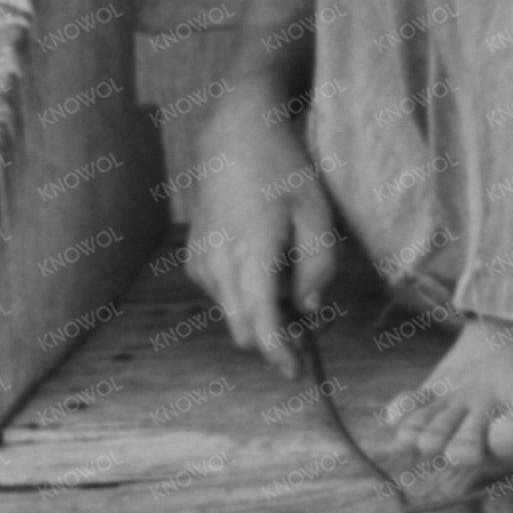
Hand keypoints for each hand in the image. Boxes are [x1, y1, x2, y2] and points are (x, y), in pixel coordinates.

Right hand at [186, 81, 339, 375]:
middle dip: (275, 337)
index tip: (296, 374)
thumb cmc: (284, 171)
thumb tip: (310, 310)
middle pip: (243, 328)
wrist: (235, 137)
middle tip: (308, 326)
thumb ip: (318, 266)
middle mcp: (216, 264)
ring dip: (261, 313)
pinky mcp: (194, 258)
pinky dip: (245, 293)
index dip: (278, 354)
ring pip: (232, 313)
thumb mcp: (317, 213)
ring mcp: (200, 263)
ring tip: (289, 272)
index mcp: (250, 254)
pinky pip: (222, 294)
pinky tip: (265, 260)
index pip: (260, 323)